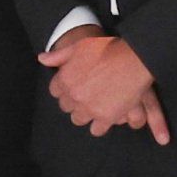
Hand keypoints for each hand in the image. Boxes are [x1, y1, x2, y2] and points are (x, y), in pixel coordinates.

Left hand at [41, 30, 171, 144]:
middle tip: (87, 95)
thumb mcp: (79, 46)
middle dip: (74, 102)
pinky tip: (105, 116)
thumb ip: (59, 55)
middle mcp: (74, 96)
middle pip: (67, 107)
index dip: (65, 88)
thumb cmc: (107, 48)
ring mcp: (89, 108)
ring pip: (79, 119)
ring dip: (86, 114)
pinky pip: (97, 129)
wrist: (134, 58)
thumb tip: (42, 59)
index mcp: (65, 79)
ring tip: (96, 106)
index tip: (74, 86)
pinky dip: (100, 124)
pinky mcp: (106, 117)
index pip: (55, 91)